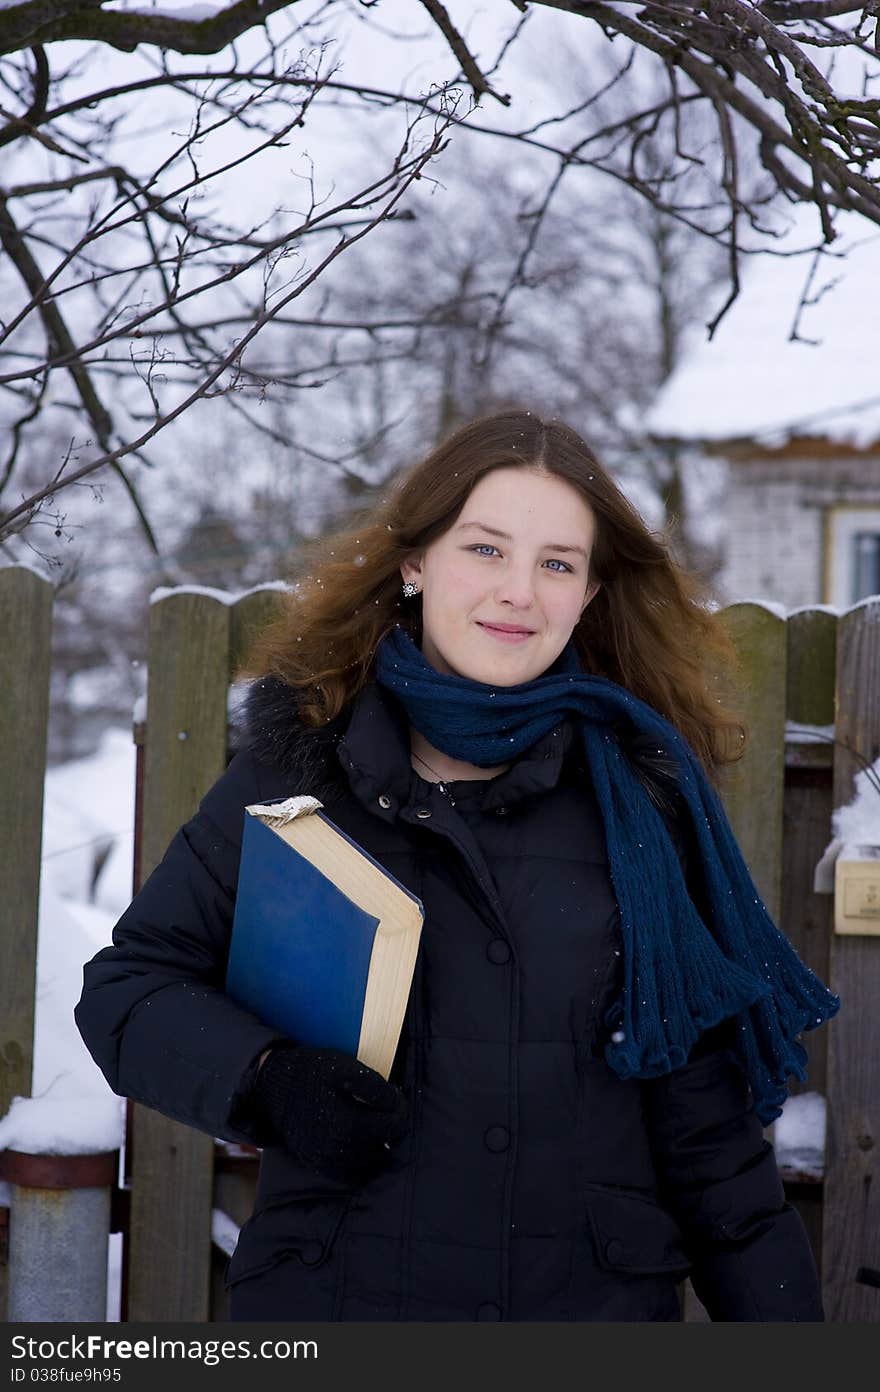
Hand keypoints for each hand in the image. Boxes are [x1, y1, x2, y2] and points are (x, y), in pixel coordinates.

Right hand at [249, 1044, 407, 1184]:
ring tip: (370, 1119)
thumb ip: (373, 1086)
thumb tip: (396, 1102)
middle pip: (385, 1142)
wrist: (274, 1090)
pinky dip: (362, 1157)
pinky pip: (354, 1172)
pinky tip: (359, 1139)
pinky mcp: (321, 1166)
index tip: (394, 1096)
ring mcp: (330, 1162)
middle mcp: (340, 1150)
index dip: (399, 1107)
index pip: (394, 1124)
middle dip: (389, 1124)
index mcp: (348, 1125)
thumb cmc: (311, 1074)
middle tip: (383, 1106)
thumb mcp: (343, 1068)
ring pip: (372, 1158)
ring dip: (378, 1141)